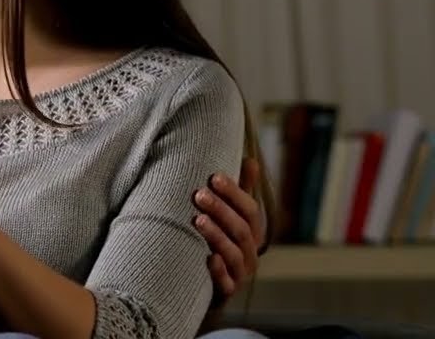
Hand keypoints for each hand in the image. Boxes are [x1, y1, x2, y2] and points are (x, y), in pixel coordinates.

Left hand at [193, 156, 266, 306]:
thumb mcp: (231, 217)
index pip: (250, 210)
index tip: (215, 176)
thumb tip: (250, 159)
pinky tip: (208, 258)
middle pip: (241, 230)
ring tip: (197, 219)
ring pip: (233, 254)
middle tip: (199, 194)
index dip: (234, 193)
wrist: (205, 285)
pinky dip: (218, 270)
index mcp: (253, 232)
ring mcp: (239, 274)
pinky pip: (226, 283)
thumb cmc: (220, 242)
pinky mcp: (226, 292)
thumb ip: (240, 192)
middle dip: (221, 211)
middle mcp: (250, 252)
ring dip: (216, 235)